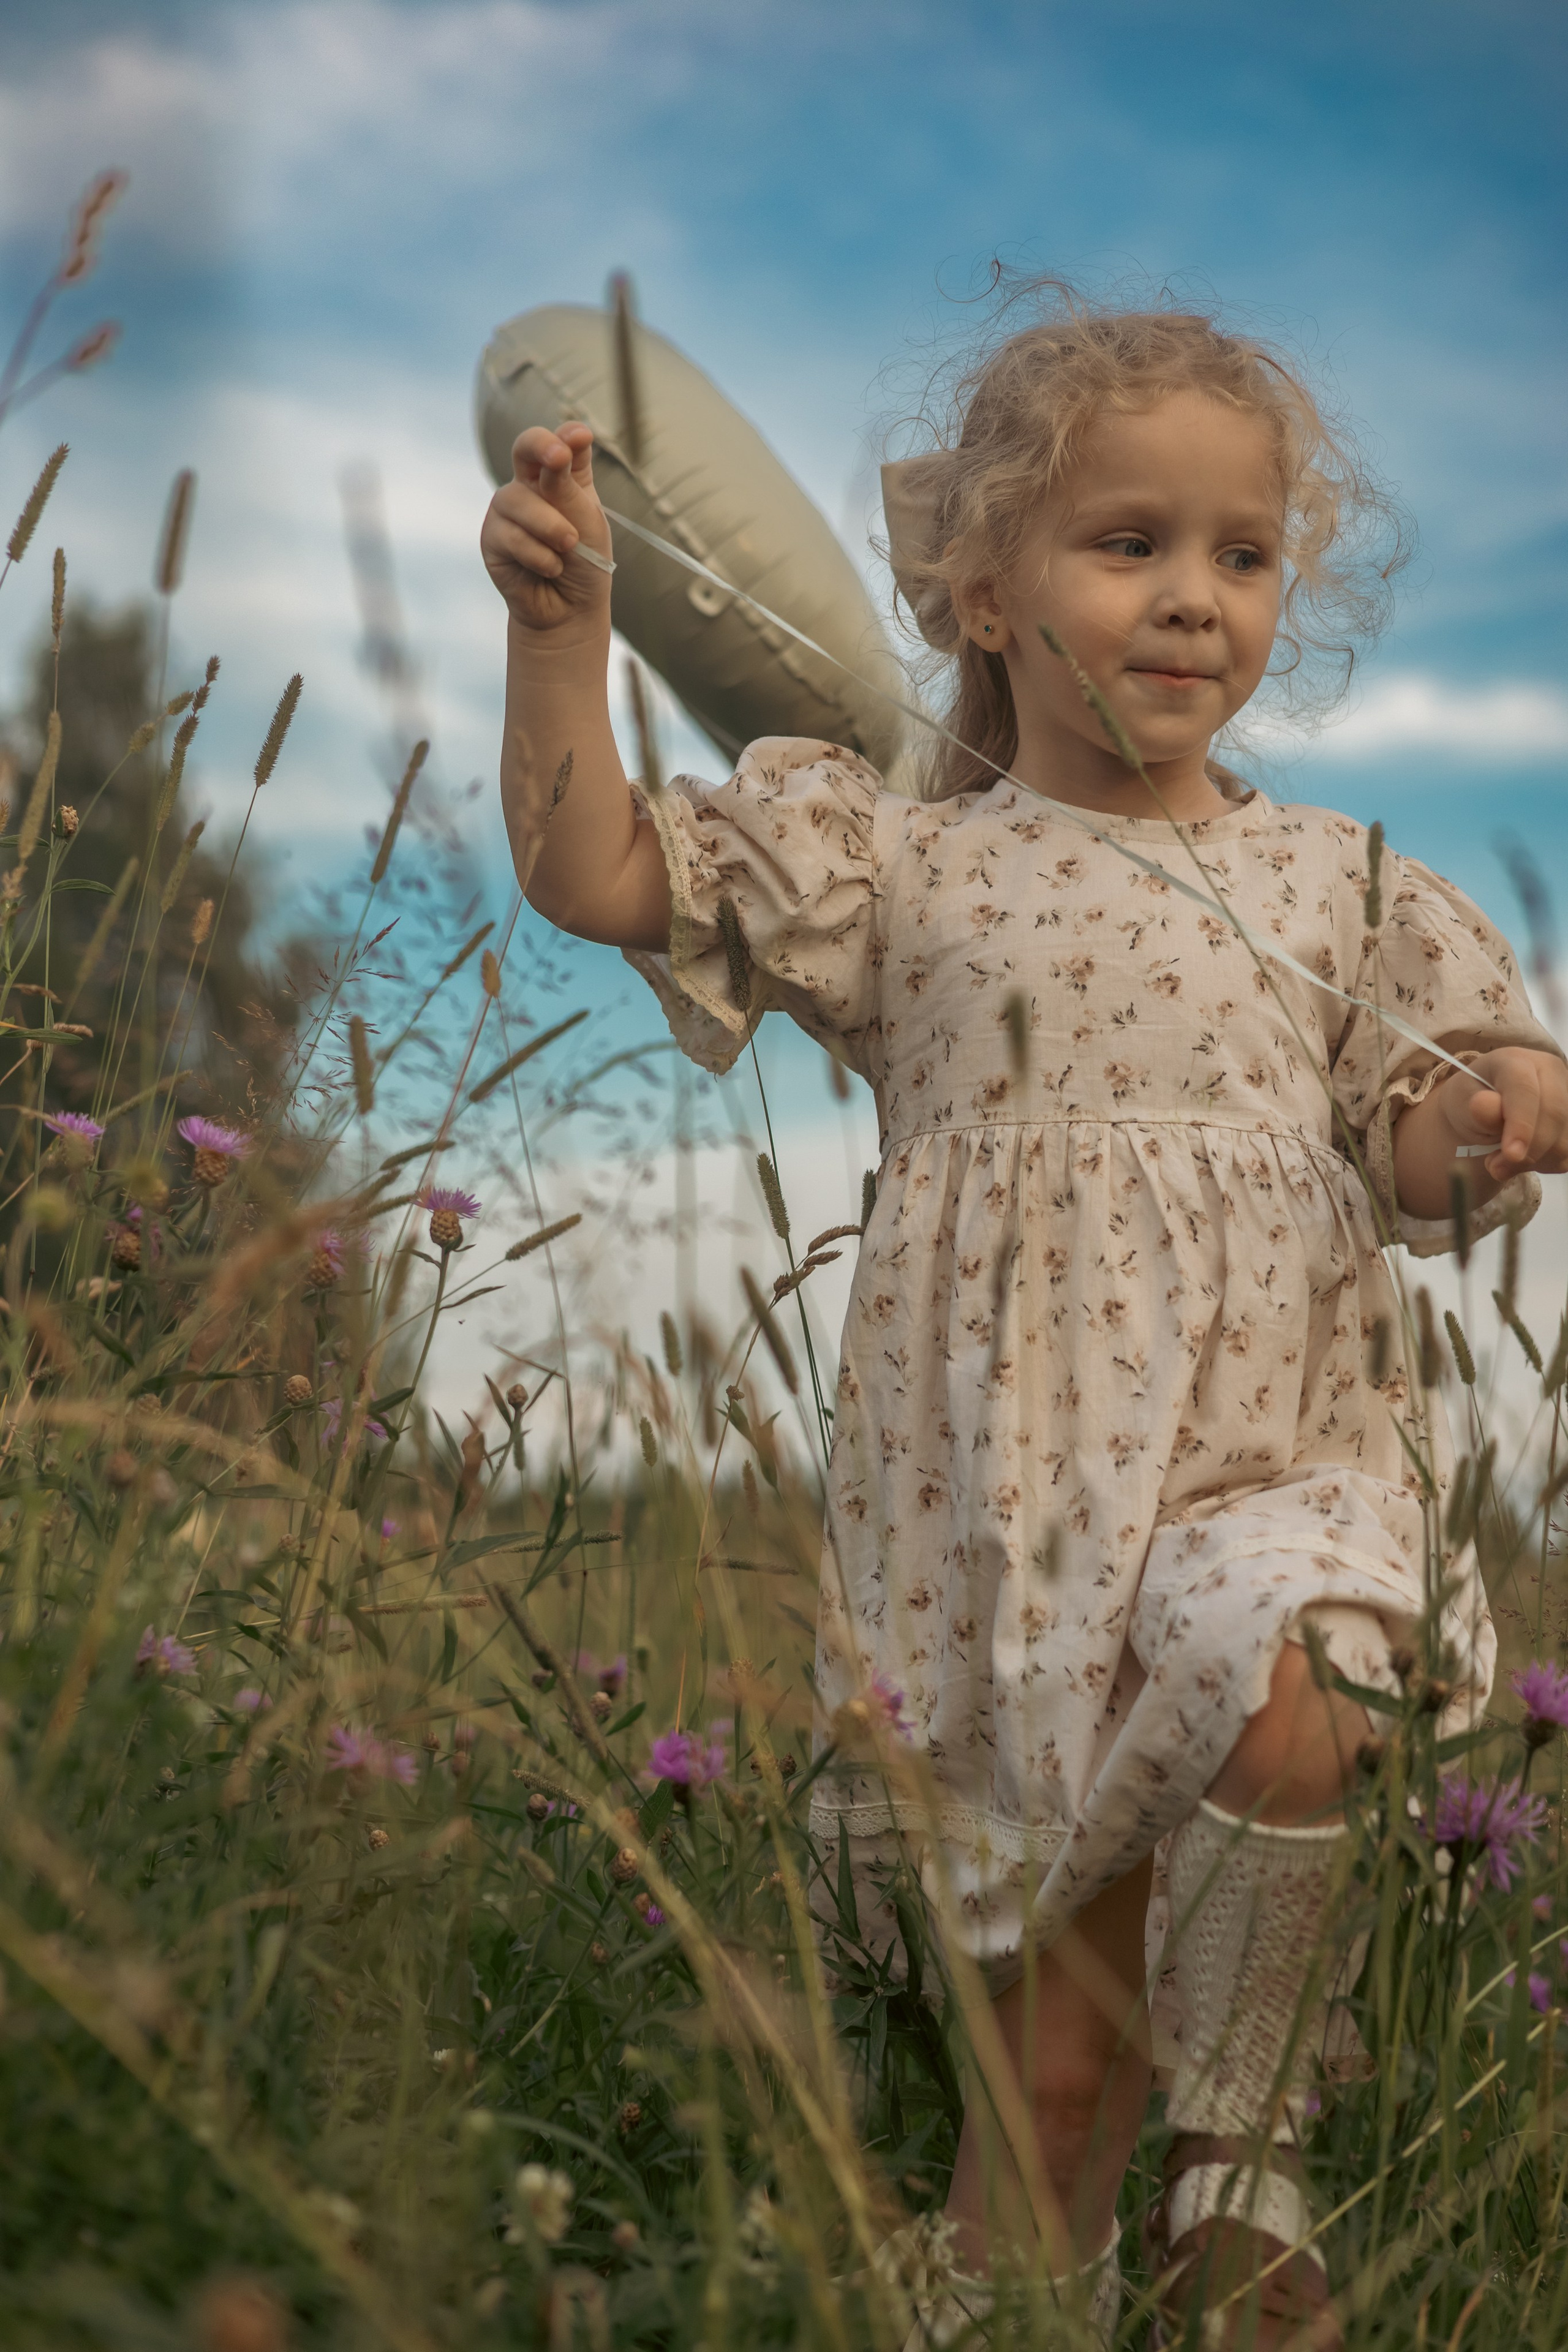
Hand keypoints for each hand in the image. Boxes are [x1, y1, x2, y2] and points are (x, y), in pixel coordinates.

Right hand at [480, 422, 612, 636]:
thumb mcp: (586, 523)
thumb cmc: (585, 565)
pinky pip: (510, 535)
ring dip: (550, 527)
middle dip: (539, 446)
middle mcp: (531, 486)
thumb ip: (568, 488)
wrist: (571, 611)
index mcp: (562, 477)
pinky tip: (550, 569)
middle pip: (526, 448)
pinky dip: (537, 555)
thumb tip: (558, 451)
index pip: (562, 442)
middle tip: (558, 457)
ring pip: (517, 500)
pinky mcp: (493, 538)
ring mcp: (509, 510)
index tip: (579, 438)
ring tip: (568, 549)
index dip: (567, 436)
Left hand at [1436, 1048, 1567, 1182]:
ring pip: (1565, 1139)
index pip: (1525, 1089)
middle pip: (1554, 1114)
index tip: (1511, 1154)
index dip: (1521, 1124)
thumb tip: (1483, 1107)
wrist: (1485, 1108)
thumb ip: (1476, 1109)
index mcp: (1516, 1060)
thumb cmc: (1472, 1100)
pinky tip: (1524, 1157)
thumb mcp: (1462, 1103)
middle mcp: (1551, 1072)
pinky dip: (1545, 1164)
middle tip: (1494, 1168)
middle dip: (1528, 1151)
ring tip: (1501, 1160)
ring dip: (1533, 1161)